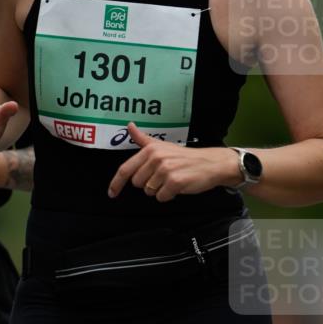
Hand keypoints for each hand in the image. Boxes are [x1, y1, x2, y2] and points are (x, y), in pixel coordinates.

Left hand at [107, 122, 238, 202]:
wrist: (211, 163)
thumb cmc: (185, 157)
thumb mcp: (162, 145)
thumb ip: (143, 139)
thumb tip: (129, 126)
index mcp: (150, 149)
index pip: (126, 169)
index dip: (116, 183)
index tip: (112, 192)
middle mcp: (156, 158)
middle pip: (137, 183)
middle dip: (148, 183)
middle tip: (162, 176)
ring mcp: (165, 170)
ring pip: (149, 191)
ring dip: (160, 189)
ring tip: (171, 179)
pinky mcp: (175, 182)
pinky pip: (162, 197)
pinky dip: (169, 195)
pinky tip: (177, 186)